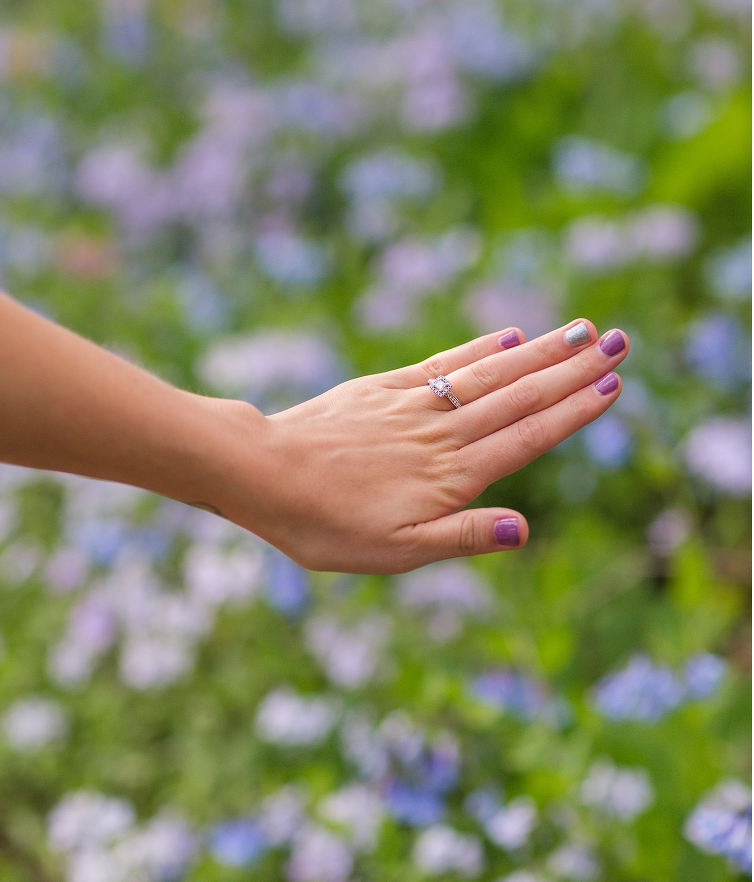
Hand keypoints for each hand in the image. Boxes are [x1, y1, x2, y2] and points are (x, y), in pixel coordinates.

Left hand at [206, 319, 628, 573]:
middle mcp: (441, 433)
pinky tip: (507, 336)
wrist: (262, 473)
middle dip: (573, 370)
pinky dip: (479, 349)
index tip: (613, 385)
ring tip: (581, 329)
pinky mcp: (384, 389)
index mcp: (451, 476)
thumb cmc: (326, 525)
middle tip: (620, 341)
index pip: (526, 437)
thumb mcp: (395, 552)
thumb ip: (461, 537)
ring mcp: (414, 405)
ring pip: (489, 373)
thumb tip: (523, 531)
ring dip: (539, 351)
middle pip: (519, 395)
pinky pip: (442, 364)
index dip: (573, 413)